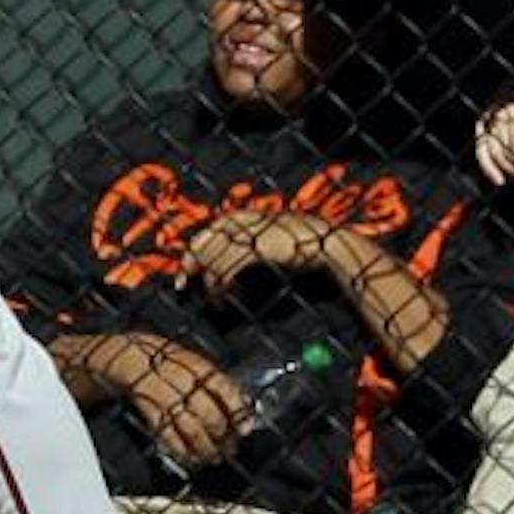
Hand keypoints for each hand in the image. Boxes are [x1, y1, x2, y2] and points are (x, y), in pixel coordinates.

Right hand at [108, 336, 250, 472]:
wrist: (119, 354)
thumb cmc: (159, 361)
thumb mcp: (186, 361)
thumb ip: (210, 381)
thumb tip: (241, 407)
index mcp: (190, 361)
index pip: (220, 385)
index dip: (235, 408)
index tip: (244, 427)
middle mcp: (176, 373)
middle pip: (206, 409)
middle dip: (221, 434)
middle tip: (229, 449)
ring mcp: (158, 388)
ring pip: (188, 424)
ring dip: (203, 446)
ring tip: (211, 456)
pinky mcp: (142, 404)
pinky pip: (165, 430)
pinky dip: (179, 448)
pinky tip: (188, 456)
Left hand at [178, 207, 336, 296]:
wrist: (331, 249)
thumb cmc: (304, 254)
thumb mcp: (273, 249)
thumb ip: (250, 253)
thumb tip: (224, 272)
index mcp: (249, 217)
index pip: (212, 230)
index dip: (196, 249)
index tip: (186, 270)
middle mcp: (247, 220)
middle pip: (207, 238)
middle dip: (192, 261)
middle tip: (182, 284)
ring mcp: (252, 231)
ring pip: (216, 252)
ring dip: (209, 277)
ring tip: (211, 296)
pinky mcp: (258, 245)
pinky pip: (229, 264)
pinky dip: (221, 281)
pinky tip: (222, 295)